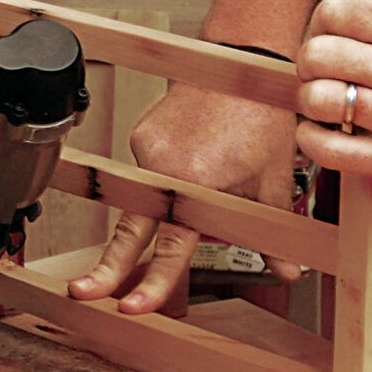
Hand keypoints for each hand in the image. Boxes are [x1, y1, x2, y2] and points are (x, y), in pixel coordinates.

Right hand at [66, 85, 298, 314]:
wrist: (241, 63)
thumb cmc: (261, 116)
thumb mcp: (274, 182)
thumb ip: (274, 233)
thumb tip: (289, 273)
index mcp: (195, 183)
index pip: (171, 249)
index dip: (152, 284)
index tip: (132, 308)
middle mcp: (162, 167)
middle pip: (129, 231)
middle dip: (105, 267)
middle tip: (82, 292)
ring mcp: (146, 149)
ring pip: (145, 200)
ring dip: (163, 207)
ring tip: (211, 171)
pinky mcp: (140, 135)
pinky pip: (147, 172)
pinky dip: (165, 178)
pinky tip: (198, 157)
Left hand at [295, 0, 371, 194]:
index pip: (339, 9)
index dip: (321, 20)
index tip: (329, 32)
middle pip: (319, 54)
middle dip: (311, 61)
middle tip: (324, 68)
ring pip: (317, 99)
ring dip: (310, 101)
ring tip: (328, 100)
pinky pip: (325, 147)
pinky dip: (312, 138)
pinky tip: (328, 130)